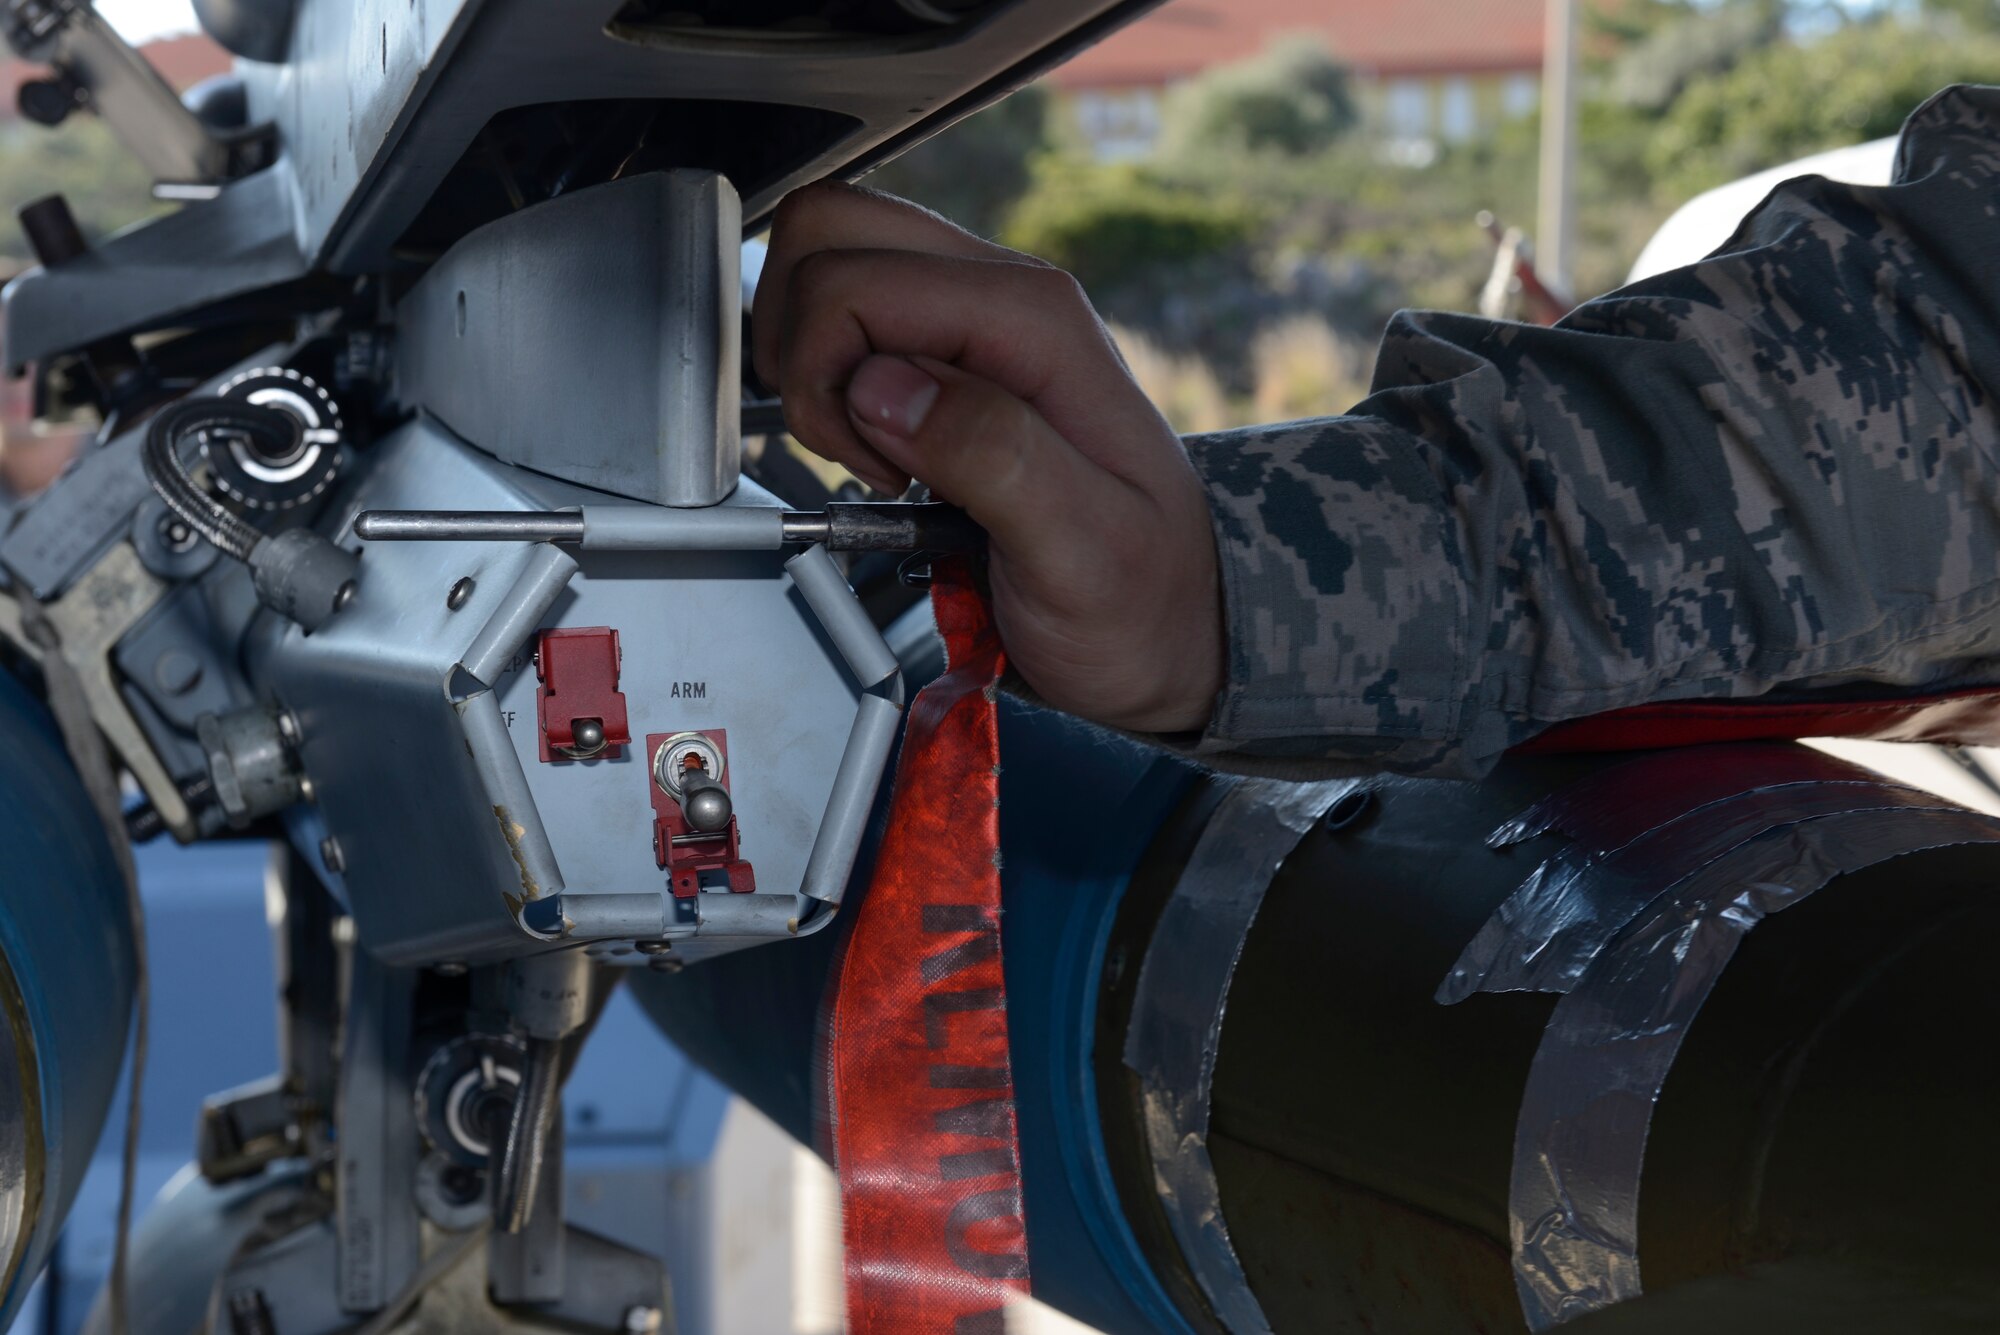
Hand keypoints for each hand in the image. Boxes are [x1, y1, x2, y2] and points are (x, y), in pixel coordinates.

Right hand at [754, 182, 1223, 734]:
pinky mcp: (951, 356)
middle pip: (830, 229)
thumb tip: (884, 384)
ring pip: (830, 261)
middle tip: (848, 446)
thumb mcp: (1080, 548)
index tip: (877, 471)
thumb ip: (990, 455)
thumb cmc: (1139, 599)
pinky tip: (878, 454)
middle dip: (801, 345)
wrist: (1171, 631)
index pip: (856, 279)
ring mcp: (973, 319)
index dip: (828, 379)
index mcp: (1035, 321)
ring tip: (870, 456)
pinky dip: (829, 381)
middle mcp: (1003, 296)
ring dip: (812, 362)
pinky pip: (850, 319)